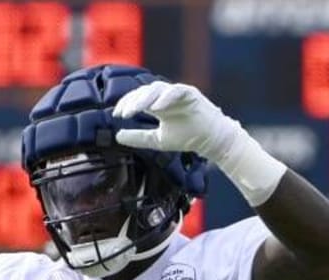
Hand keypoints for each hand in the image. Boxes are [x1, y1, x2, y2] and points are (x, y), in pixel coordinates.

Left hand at [113, 82, 239, 158]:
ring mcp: (177, 93)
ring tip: (135, 109)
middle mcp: (165, 96)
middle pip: (144, 92)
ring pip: (157, 89)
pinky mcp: (190, 94)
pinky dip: (165, 97)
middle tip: (123, 113)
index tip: (117, 115)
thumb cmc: (187, 138)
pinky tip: (156, 107)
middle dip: (132, 101)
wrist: (211, 140)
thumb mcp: (158, 140)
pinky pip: (175, 91)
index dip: (126, 104)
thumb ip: (138, 137)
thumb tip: (117, 136)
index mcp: (157, 104)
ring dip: (144, 98)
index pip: (137, 98)